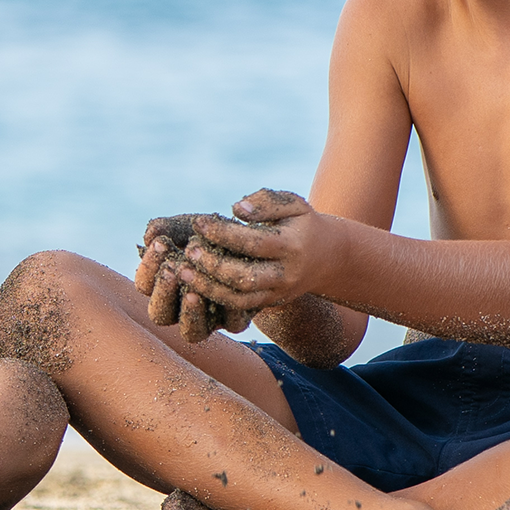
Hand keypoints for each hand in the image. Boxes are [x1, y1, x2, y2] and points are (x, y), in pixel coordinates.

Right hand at [139, 214, 248, 342]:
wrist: (252, 240)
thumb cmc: (211, 235)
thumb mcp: (188, 226)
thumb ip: (167, 228)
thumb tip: (149, 235)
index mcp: (163, 285)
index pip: (145, 284)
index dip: (148, 266)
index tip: (160, 242)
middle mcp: (180, 308)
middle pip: (159, 315)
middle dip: (163, 292)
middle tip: (170, 270)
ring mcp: (207, 319)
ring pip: (190, 332)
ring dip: (190, 313)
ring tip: (193, 291)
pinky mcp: (235, 321)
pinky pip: (231, 324)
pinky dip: (230, 309)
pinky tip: (231, 289)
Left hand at [172, 189, 332, 326]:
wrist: (327, 256)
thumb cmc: (301, 222)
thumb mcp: (292, 204)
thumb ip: (265, 202)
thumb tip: (237, 209)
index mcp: (292, 246)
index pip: (254, 243)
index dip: (224, 234)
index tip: (199, 223)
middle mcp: (286, 274)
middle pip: (245, 277)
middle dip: (212, 265)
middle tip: (188, 250)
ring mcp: (278, 292)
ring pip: (240, 298)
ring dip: (208, 287)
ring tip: (182, 271)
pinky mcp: (269, 303)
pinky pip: (240, 307)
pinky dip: (214, 298)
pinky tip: (193, 284)